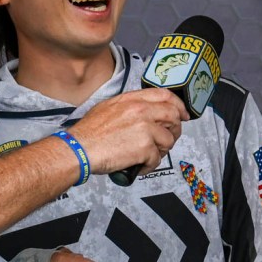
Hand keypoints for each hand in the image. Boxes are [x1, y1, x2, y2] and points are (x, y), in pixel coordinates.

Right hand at [71, 88, 187, 174]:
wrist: (79, 149)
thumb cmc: (89, 133)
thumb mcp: (108, 108)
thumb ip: (129, 106)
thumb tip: (145, 113)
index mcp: (132, 100)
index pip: (165, 95)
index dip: (178, 105)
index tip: (182, 115)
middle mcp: (141, 110)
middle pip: (173, 116)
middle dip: (175, 130)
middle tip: (168, 140)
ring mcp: (145, 128)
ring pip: (168, 140)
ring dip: (161, 151)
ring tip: (147, 156)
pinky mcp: (145, 147)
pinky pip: (157, 159)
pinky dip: (149, 166)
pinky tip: (138, 166)